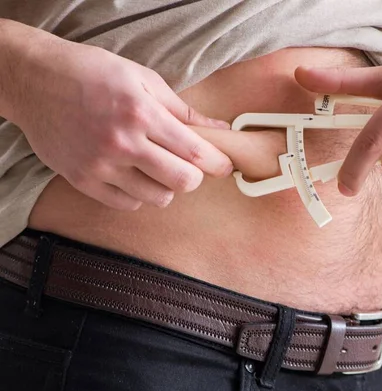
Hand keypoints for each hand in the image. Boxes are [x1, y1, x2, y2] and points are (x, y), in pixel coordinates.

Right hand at [12, 37, 232, 209]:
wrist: (34, 80)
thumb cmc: (92, 73)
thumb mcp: (142, 79)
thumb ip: (183, 110)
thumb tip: (220, 130)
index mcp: (142, 113)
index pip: (194, 153)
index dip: (217, 164)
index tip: (225, 166)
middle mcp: (122, 143)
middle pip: (182, 182)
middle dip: (194, 177)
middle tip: (190, 167)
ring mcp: (100, 165)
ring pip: (157, 198)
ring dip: (166, 186)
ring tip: (157, 167)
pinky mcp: (82, 180)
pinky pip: (127, 204)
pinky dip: (139, 194)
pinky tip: (134, 175)